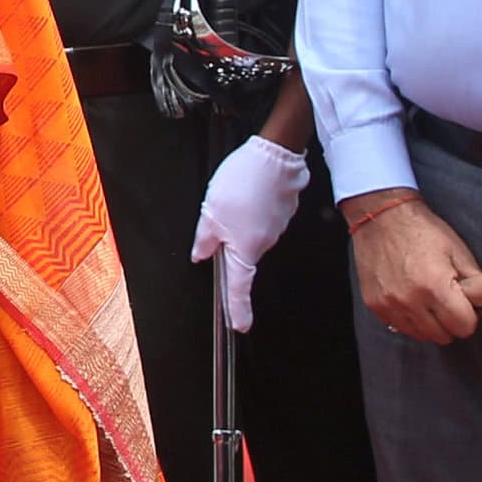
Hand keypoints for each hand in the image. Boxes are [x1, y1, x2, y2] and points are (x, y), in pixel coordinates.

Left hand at [191, 137, 309, 332]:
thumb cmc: (244, 181)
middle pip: (241, 255)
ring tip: (232, 196)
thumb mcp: (211, 211)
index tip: (239, 326)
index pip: (238, 286)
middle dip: (228, 242)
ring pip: (250, 234)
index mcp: (244, 248)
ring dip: (239, 221)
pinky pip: (261, 219)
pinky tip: (246, 192)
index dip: (237, 308)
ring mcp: (275, 228)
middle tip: (220, 214)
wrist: (275, 155)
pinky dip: (252, 209)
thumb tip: (200, 255)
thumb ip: (205, 237)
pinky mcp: (281, 213)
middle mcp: (263, 243)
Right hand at [346, 192, 481, 344]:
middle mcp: (410, 301)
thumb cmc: (423, 231)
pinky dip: (410, 320)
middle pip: (444, 336)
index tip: (463, 304)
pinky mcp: (375, 305)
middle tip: (447, 302)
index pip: (464, 327)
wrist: (381, 216)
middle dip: (450, 322)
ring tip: (429, 301)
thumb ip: (476, 285)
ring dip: (430, 324)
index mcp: (435, 286)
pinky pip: (400, 328)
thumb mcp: (457, 251)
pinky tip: (411, 300)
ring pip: (422, 336)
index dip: (469, 317)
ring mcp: (389, 305)